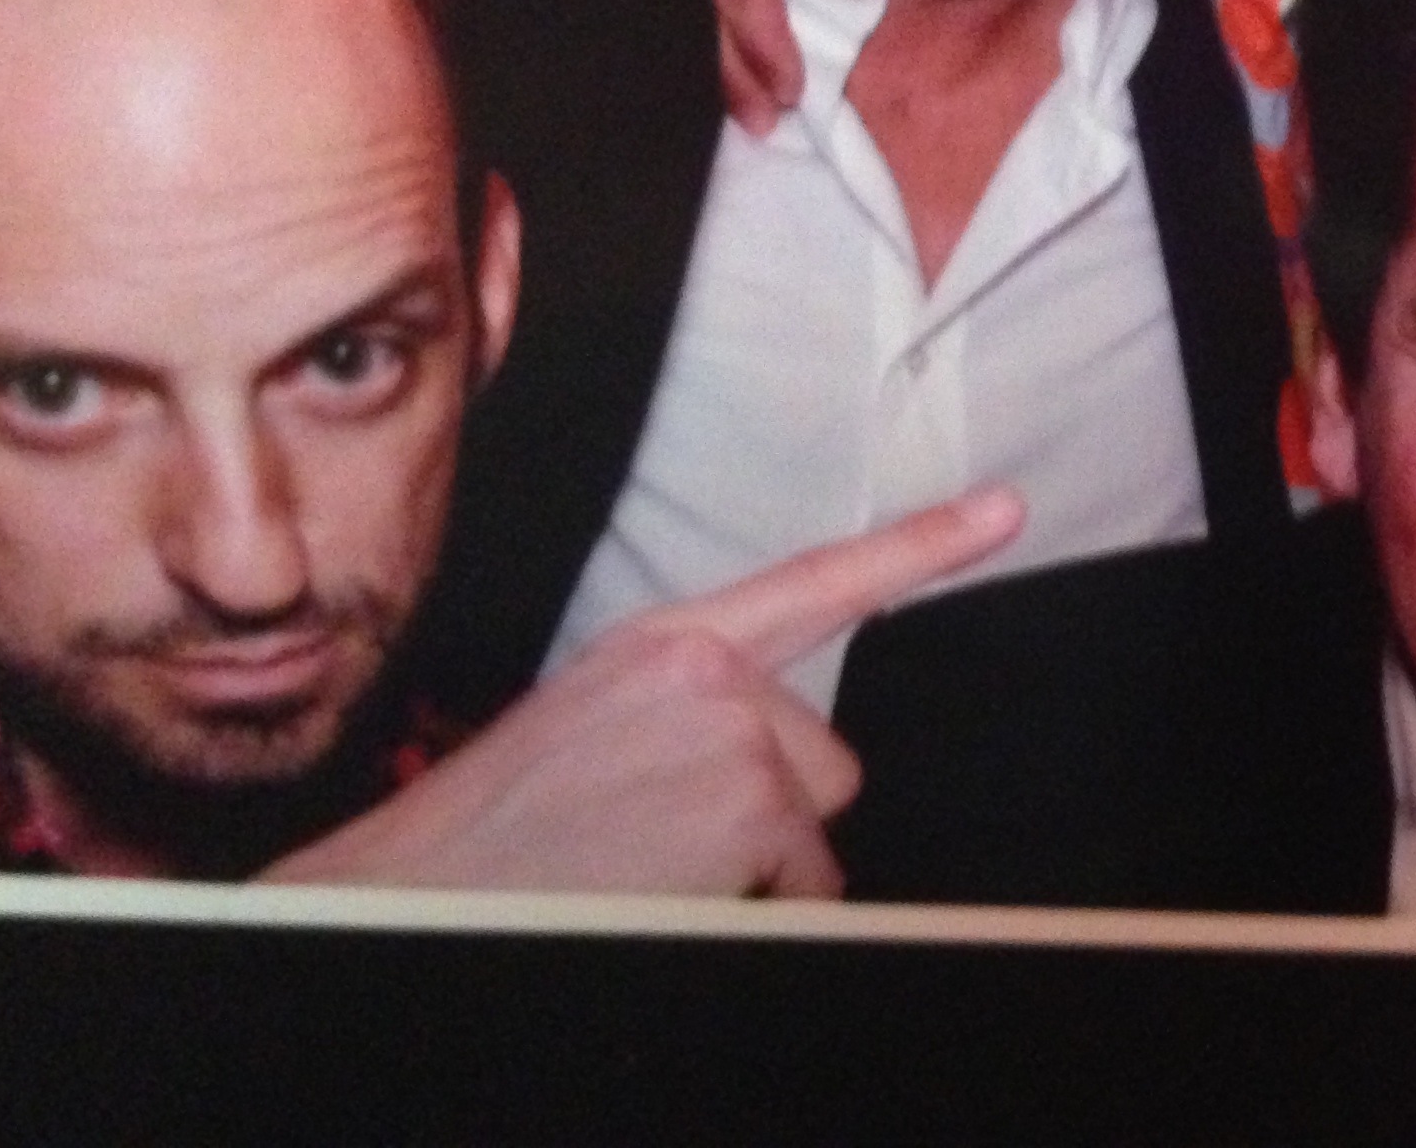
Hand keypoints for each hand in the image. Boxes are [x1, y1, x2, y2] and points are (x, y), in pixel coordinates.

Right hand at [263, 486, 1023, 897]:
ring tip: (646, 867)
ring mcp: (736, 732)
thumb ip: (690, 714)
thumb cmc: (496, 832)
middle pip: (826, 758)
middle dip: (769, 815)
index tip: (1007, 508)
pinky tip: (659, 892)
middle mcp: (711, 670)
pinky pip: (798, 888)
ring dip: (754, 867)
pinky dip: (744, 907)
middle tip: (657, 839)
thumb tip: (767, 760)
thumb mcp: (598, 729)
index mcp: (667, 642)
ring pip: (814, 829)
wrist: (408, 888)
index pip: (817, 581)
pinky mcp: (750, 801)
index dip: (923, 545)